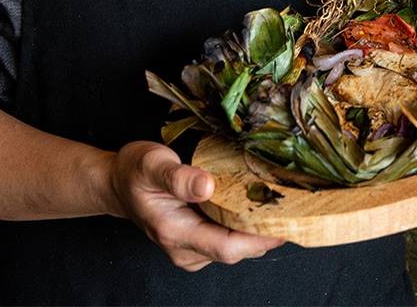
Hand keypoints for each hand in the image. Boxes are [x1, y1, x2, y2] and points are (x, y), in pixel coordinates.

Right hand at [106, 141, 285, 271]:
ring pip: (236, 247)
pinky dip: (247, 226)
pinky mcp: (198, 243)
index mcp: (175, 232)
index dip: (260, 238)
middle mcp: (185, 249)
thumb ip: (179, 177)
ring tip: (285, 205)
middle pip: (238, 251)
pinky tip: (261, 207)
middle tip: (298, 209)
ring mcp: (191, 250)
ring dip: (259, 230)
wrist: (118, 184)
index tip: (288, 221)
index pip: (228, 247)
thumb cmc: (134, 172)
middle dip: (268, 233)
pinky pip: (230, 240)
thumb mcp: (152, 164)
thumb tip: (208, 186)